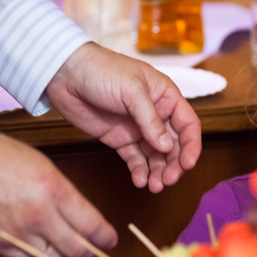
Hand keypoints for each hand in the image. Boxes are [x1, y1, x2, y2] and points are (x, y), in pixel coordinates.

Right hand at [0, 129, 116, 256]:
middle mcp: (38, 214)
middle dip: (87, 251)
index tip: (109, 240)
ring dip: (60, 256)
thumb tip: (77, 214)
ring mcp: (17, 233)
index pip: (91, 224)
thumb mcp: (39, 164)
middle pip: (76, 249)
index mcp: (52, 189)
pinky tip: (35, 249)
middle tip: (90, 249)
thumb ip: (60, 192)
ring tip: (61, 248)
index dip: (104, 237)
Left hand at [46, 42, 201, 191]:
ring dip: (159, 172)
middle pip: (174, 145)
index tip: (188, 164)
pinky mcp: (120, 139)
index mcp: (165, 97)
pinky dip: (140, 171)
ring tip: (154, 186)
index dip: (191, 145)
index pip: (188, 125)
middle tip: (168, 180)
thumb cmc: (102, 70)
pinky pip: (135, 159)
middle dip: (174, 164)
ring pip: (157, 156)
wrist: (65, 74)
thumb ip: (150, 120)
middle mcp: (156, 114)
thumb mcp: (131, 91)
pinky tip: (140, 180)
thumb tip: (167, 147)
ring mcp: (137, 129)